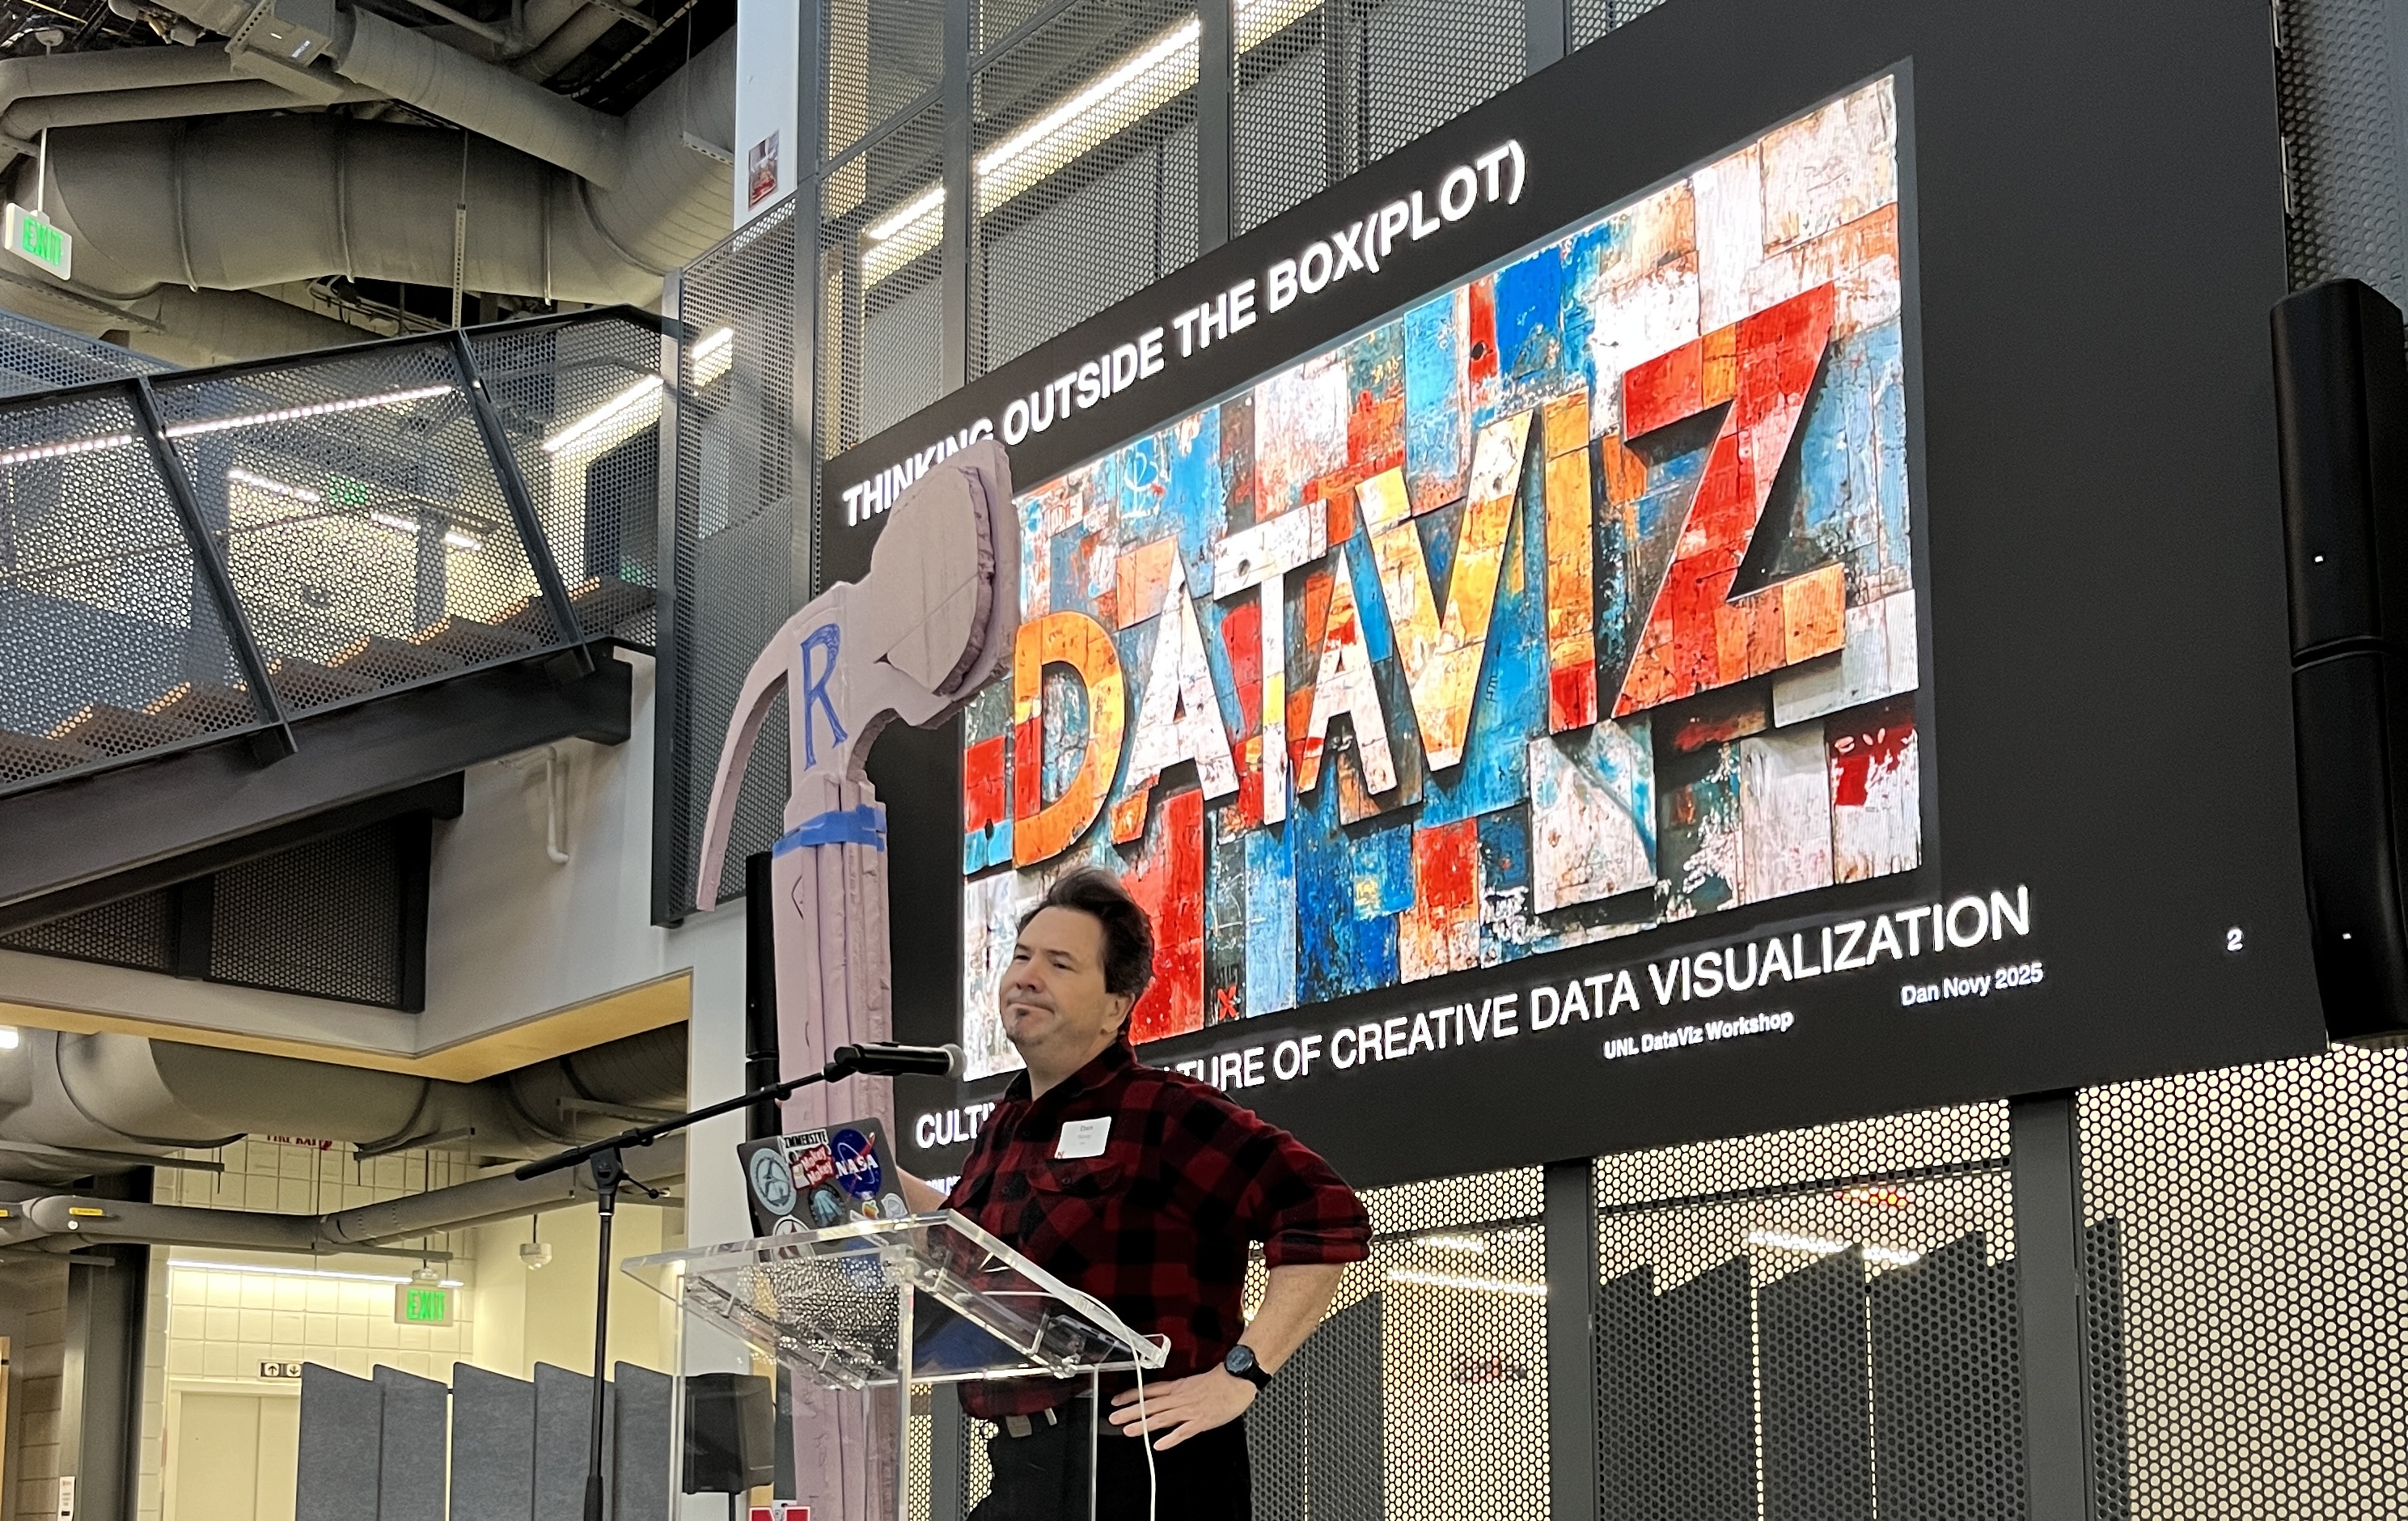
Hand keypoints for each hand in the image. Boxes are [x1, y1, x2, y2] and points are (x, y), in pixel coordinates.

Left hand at [1106, 1367, 1255, 1449]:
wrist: (1238, 1379)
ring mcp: (1189, 1410)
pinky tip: (1159, 1445)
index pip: (1149, 1391)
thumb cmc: (1220, 1380)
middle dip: (1130, 1411)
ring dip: (1144, 1425)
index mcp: (1178, 1387)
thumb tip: (1166, 1397)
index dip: (1131, 1395)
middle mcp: (1179, 1398)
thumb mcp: (1193, 1382)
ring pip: (1162, 1417)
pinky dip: (1171, 1438)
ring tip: (1129, 1431)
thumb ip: (1179, 1391)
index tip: (1116, 1400)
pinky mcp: (1200, 1421)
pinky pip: (1183, 1431)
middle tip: (1113, 1417)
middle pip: (1150, 1405)